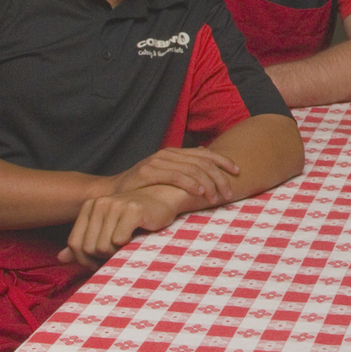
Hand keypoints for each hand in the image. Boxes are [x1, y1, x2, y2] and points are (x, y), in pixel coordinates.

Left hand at [61, 185, 184, 266]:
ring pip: (102, 246)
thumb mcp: (107, 229)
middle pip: (88, 248)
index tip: (98, 262)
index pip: (75, 243)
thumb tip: (60, 258)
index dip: (84, 259)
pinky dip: (127, 245)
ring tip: (127, 244)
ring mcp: (115, 205)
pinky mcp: (132, 210)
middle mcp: (99, 203)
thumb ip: (84, 242)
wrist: (165, 199)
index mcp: (89, 206)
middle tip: (117, 253)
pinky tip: (136, 237)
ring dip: (115, 253)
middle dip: (102, 257)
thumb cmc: (136, 217)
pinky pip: (119, 240)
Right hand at [105, 147, 240, 203]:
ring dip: (209, 184)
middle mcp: (169, 154)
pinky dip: (192, 184)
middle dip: (220, 177)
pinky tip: (201, 194)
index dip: (224, 161)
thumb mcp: (166, 175)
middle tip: (229, 192)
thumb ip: (185, 168)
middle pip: (203, 161)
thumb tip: (207, 160)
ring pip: (193, 169)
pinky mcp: (148, 172)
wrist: (113, 192)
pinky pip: (176, 176)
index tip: (238, 172)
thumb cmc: (143, 188)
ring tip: (217, 198)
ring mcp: (158, 161)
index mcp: (176, 153)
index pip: (206, 154)